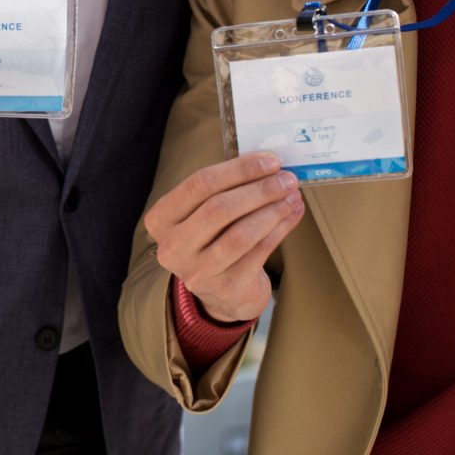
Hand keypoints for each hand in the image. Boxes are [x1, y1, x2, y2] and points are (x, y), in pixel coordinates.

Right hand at [142, 152, 302, 325]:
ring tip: (292, 195)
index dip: (239, 170)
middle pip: (219, 208)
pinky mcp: (227, 286)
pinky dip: (280, 229)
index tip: (270, 161)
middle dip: (259, 190)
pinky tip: (292, 214)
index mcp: (161, 219)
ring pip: (241, 233)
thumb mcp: (205, 213)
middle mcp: (173, 247)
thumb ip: (227, 189)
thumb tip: (269, 166)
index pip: (199, 185)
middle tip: (287, 179)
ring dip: (272, 210)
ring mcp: (199, 270)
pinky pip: (259, 251)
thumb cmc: (215, 240)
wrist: (222, 293)